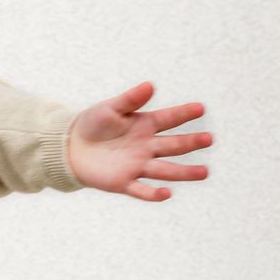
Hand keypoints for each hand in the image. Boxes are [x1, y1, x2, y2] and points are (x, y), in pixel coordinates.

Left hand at [65, 83, 213, 200]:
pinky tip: (166, 194)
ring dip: (184, 172)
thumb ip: (130, 99)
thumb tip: (150, 85)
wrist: (70, 147)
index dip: (184, 114)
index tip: (200, 108)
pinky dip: (153, 194)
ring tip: (204, 173)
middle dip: (191, 143)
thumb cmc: (93, 124)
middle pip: (173, 145)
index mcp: (145, 125)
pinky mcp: (124, 182)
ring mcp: (137, 165)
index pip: (169, 119)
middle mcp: (146, 146)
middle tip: (209, 139)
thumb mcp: (110, 108)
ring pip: (166, 170)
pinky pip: (141, 189)